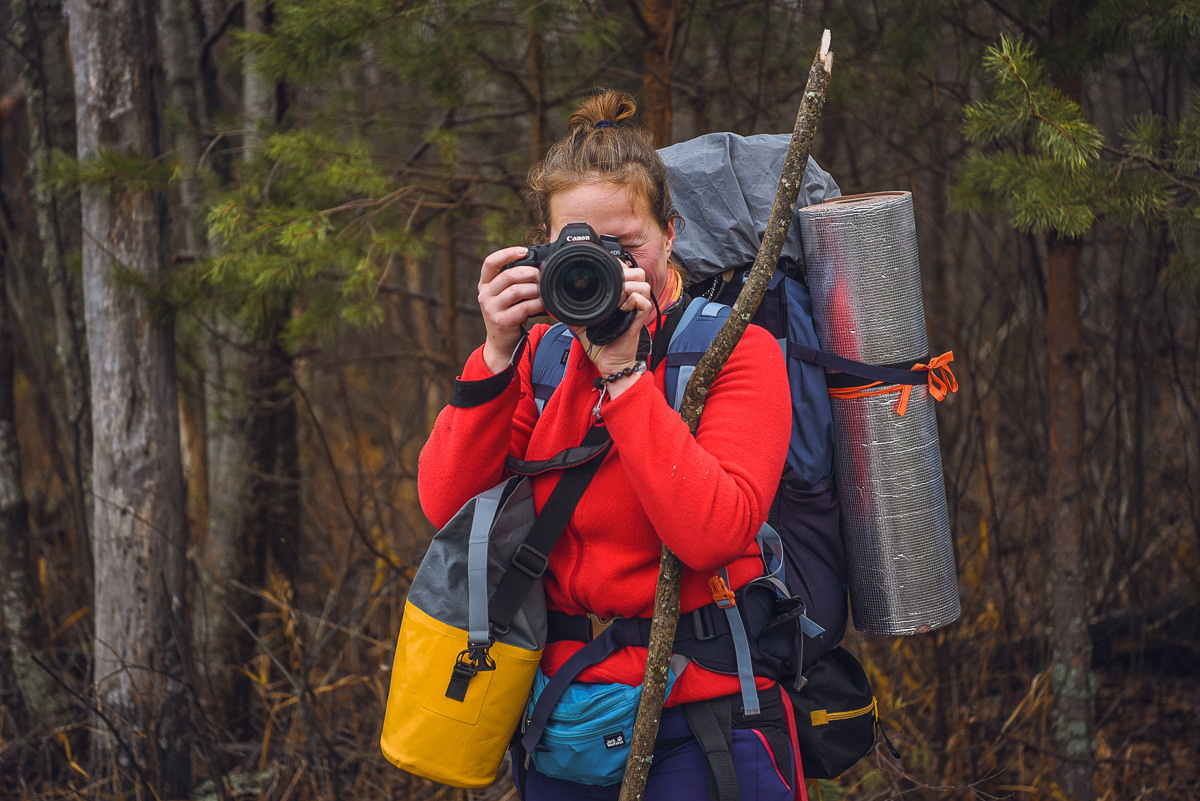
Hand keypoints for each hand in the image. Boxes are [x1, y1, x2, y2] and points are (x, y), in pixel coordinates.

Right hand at [478, 246, 545, 372]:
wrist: (501, 343)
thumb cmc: (508, 314)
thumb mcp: (505, 296)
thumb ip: (513, 282)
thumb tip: (538, 267)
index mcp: (485, 284)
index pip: (490, 262)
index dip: (506, 253)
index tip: (524, 251)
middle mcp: (484, 295)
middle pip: (508, 275)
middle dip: (529, 273)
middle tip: (542, 275)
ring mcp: (491, 309)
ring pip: (516, 291)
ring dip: (535, 289)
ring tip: (544, 290)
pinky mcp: (501, 321)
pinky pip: (523, 308)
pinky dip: (536, 304)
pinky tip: (543, 303)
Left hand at [573, 262, 654, 396]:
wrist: (609, 363)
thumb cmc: (599, 344)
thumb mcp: (582, 324)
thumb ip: (572, 314)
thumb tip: (554, 307)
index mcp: (619, 298)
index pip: (625, 272)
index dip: (618, 267)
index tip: (605, 271)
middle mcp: (629, 301)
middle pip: (638, 274)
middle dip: (625, 274)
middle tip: (612, 284)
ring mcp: (635, 309)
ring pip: (643, 284)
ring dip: (629, 287)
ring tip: (616, 297)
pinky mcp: (638, 319)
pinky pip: (643, 301)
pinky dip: (633, 300)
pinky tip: (621, 308)